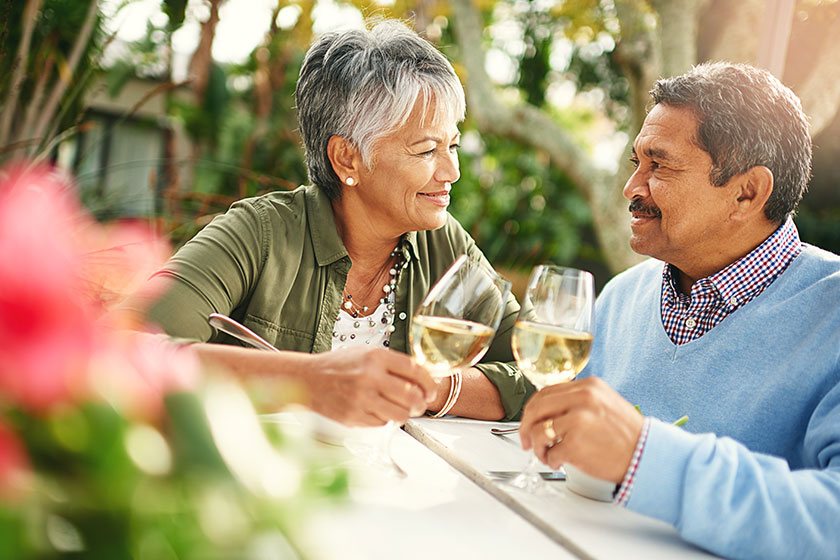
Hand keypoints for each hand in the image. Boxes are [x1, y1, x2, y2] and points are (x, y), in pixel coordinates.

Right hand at [305, 347, 436, 426]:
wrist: (307, 379)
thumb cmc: (337, 366)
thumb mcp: (365, 354)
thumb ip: (392, 364)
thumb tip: (422, 376)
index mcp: (375, 357)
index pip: (415, 371)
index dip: (429, 383)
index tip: (431, 390)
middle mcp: (369, 376)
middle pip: (412, 396)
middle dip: (421, 403)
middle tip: (420, 404)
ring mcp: (361, 398)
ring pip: (400, 414)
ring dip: (405, 414)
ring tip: (400, 409)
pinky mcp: (353, 416)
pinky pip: (382, 423)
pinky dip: (384, 419)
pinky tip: (377, 410)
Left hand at [519, 377, 642, 482]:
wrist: (647, 456)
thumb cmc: (627, 436)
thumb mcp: (604, 404)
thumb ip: (578, 402)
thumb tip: (549, 411)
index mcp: (588, 387)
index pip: (546, 393)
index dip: (532, 409)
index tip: (529, 421)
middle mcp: (582, 399)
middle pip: (536, 408)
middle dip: (526, 426)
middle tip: (526, 440)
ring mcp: (578, 421)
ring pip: (538, 430)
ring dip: (537, 446)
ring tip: (545, 455)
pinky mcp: (576, 444)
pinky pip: (550, 452)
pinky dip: (550, 460)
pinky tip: (559, 462)